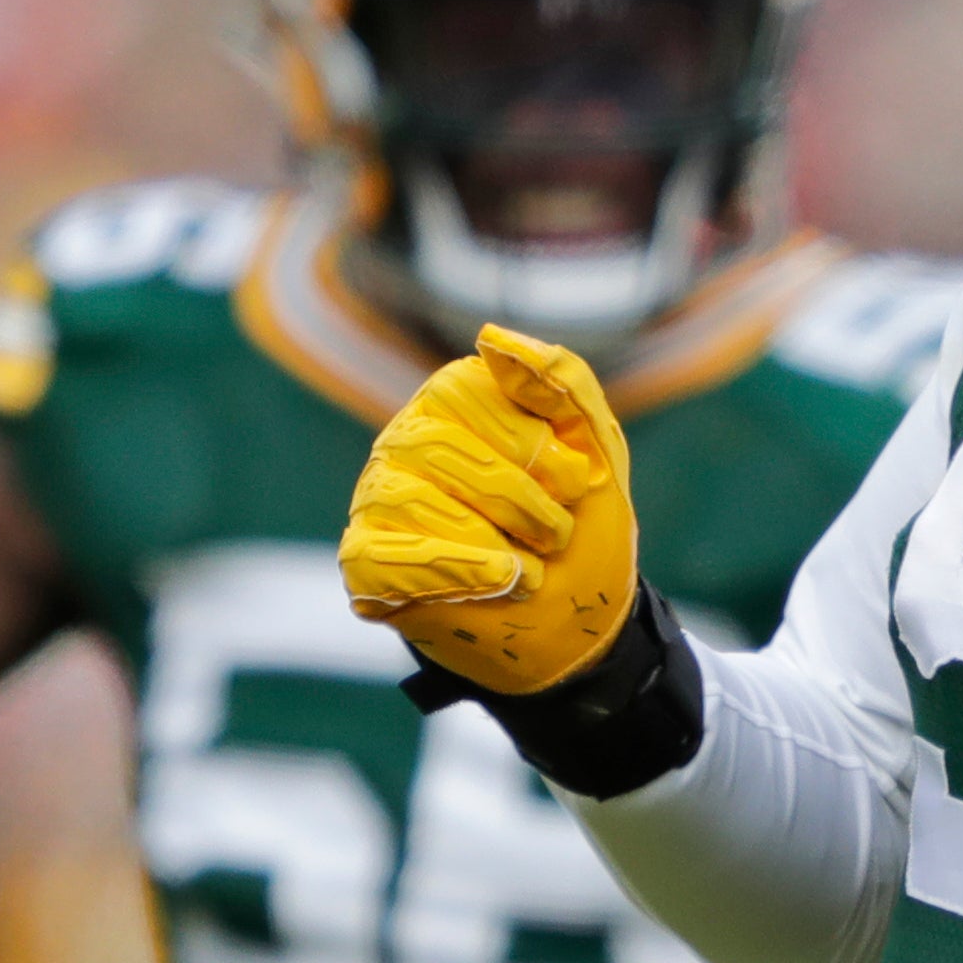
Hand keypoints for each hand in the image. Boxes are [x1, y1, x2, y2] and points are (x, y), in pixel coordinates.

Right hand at [341, 327, 642, 693]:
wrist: (577, 625)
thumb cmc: (580, 527)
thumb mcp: (597, 449)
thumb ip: (562, 382)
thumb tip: (491, 337)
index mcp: (457, 401)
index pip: (465, 390)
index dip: (532, 442)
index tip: (578, 483)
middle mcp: (406, 441)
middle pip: (436, 445)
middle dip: (519, 498)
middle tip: (558, 533)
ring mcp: (379, 501)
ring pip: (408, 500)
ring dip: (493, 543)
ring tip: (532, 569)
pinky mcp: (366, 564)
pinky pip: (379, 558)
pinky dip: (451, 572)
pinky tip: (495, 585)